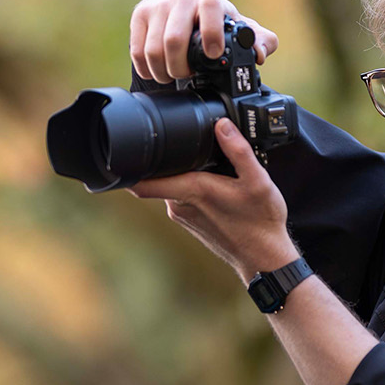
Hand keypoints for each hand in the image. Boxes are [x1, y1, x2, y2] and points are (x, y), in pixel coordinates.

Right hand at [130, 0, 278, 83]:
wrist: (177, 6)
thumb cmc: (211, 22)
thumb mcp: (236, 29)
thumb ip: (259, 41)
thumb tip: (260, 54)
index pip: (210, 7)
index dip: (211, 33)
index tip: (213, 55)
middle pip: (174, 41)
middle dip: (181, 68)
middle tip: (187, 75)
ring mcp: (156, 5)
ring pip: (153, 50)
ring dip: (163, 73)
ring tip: (172, 75)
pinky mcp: (138, 15)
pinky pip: (138, 52)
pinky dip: (147, 69)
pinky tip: (157, 70)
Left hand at [131, 118, 300, 280]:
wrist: (263, 258)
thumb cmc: (260, 222)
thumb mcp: (258, 181)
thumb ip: (239, 151)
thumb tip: (222, 126)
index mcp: (191, 191)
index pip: (143, 184)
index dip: (127, 170)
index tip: (122, 154)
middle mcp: (179, 206)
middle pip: (158, 177)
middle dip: (166, 160)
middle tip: (185, 146)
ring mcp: (182, 216)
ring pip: (170, 186)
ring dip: (181, 174)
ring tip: (208, 168)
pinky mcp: (188, 222)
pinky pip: (179, 197)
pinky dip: (189, 187)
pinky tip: (211, 185)